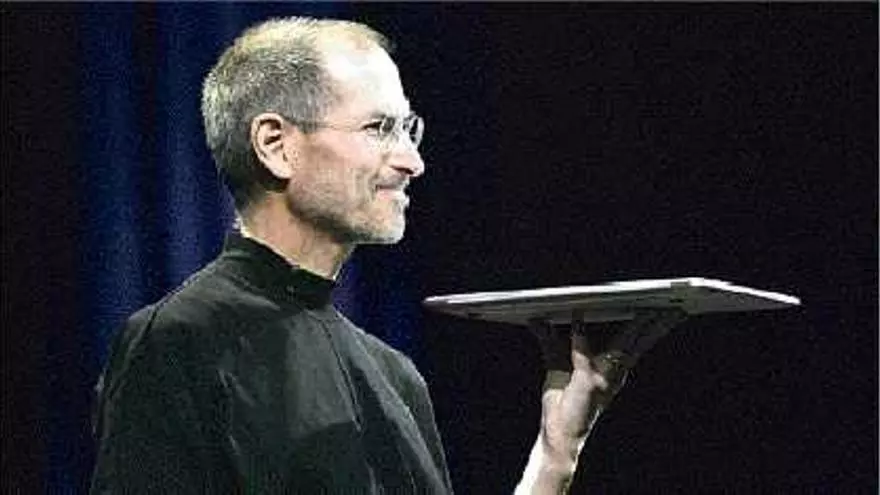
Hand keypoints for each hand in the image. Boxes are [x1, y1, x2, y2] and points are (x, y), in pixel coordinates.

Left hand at [516, 308, 686, 493]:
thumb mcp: (556, 365)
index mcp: (612, 371)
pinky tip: (579, 317)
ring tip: (652, 310)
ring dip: (639, 326)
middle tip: (673, 306)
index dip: (650, 326)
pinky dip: (580, 334)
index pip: (635, 343)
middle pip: (638, 342)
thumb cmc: (562, 405)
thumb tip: (538, 319)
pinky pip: (583, 353)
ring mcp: (603, 377)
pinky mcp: (587, 381)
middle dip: (657, 323)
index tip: (664, 311)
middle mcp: (613, 374)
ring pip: (625, 345)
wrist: (559, 436)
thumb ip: (550, 340)